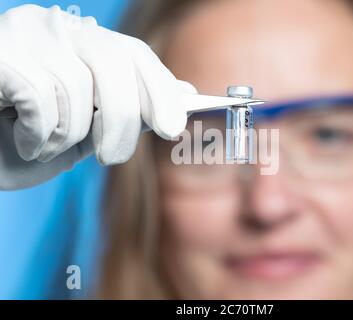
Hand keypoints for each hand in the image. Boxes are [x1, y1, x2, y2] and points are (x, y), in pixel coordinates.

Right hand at [0, 5, 195, 189]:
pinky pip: (41, 97)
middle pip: (116, 63)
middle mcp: (59, 29)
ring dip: (68, 135)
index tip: (172, 128)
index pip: (135, 54)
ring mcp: (28, 35)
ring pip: (77, 86)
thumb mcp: (91, 130)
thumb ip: (133, 110)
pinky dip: (39, 135)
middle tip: (111, 158)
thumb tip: (184, 94)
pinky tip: (24, 141)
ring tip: (45, 146)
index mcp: (85, 44)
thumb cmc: (32, 140)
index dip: (159, 90)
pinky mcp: (0, 53)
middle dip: (123, 119)